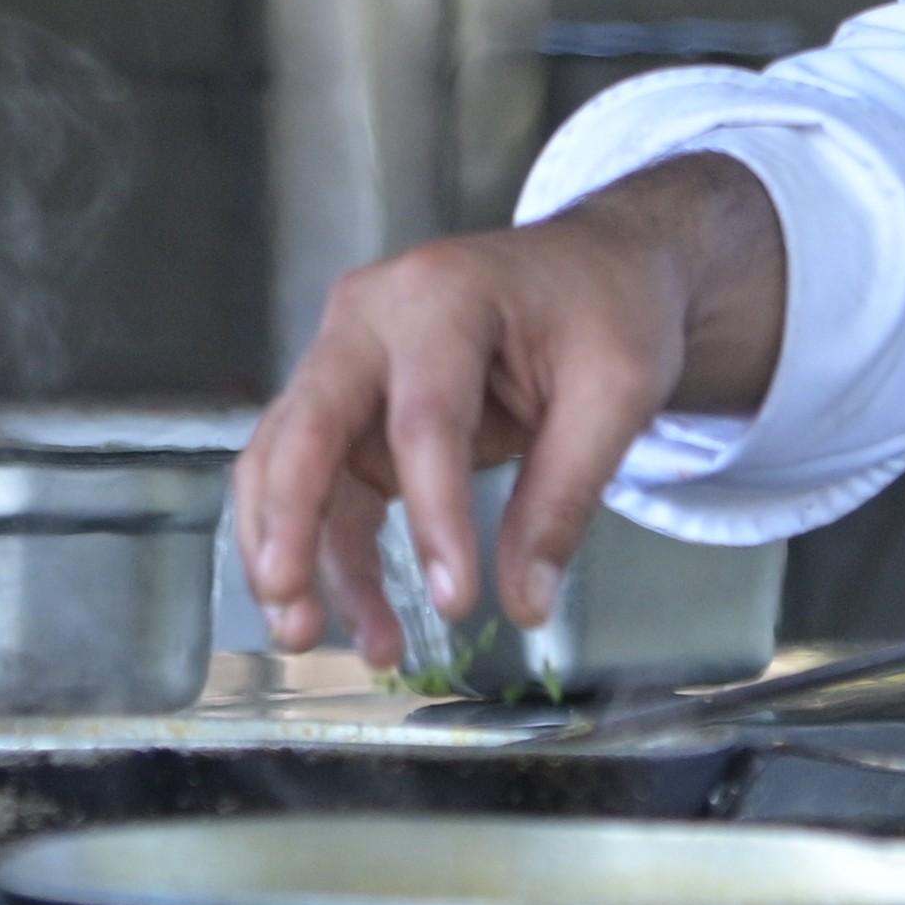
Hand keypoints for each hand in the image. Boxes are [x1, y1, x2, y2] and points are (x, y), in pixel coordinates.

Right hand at [232, 154, 788, 664]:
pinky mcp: (351, 409)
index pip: (424, 417)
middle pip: (308, 424)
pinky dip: (323, 551)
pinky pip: (319, 485)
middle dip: (290, 522)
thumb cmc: (607, 311)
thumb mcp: (617, 392)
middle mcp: (369, 318)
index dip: (435, 515)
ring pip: (289, 460)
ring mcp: (347, 359)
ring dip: (288, 548)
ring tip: (304, 636)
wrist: (593, 268)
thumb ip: (566, 496)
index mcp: (442, 295)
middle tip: (290, 608)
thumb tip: (525, 605)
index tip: (456, 600)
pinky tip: (352, 618)